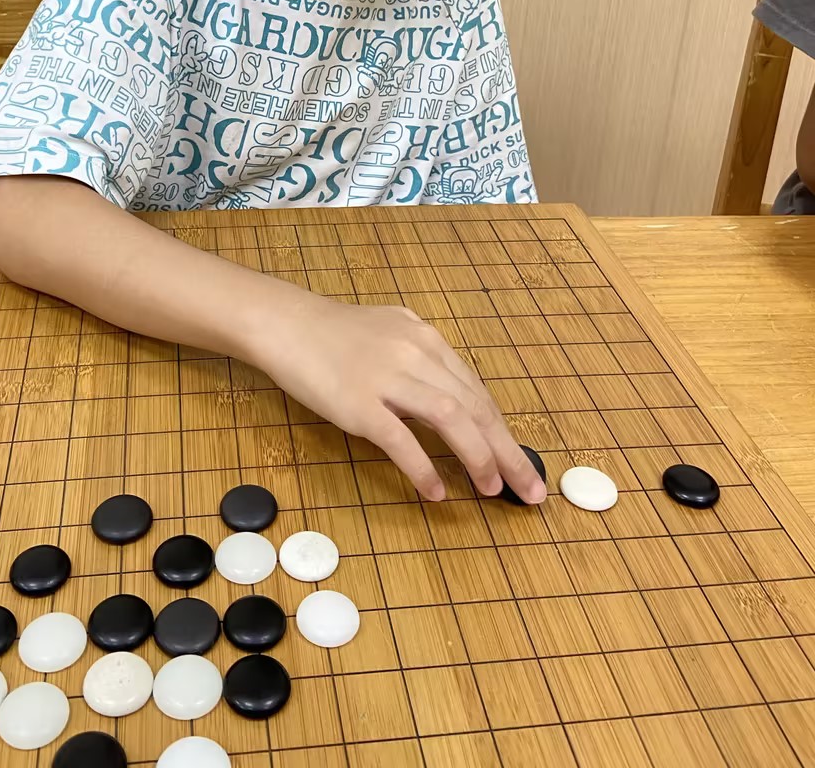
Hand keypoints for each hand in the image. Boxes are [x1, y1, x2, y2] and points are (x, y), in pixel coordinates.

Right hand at [252, 294, 545, 504]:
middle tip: (530, 490)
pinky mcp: (359, 402)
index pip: (477, 391)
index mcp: (426, 339)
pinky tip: (437, 491)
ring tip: (492, 490)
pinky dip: (424, 467)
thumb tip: (449, 395)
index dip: (503, 430)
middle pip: (475, 406)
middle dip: (507, 451)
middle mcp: (416, 354)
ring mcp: (387, 377)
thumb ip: (420, 358)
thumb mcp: (390, 332)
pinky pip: (401, 439)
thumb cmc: (333, 332)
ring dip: (478, 457)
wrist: (286, 324)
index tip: (520, 462)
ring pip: (450, 417)